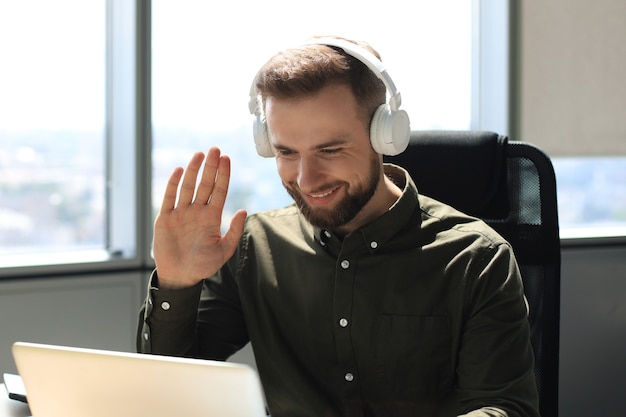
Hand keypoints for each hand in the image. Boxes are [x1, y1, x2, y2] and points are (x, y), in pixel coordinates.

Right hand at [153, 147, 246, 288]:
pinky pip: (169, 198)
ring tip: (200, 155)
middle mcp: (197, 211)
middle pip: (205, 184)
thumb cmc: (202, 266)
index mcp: (211, 217)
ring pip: (188, 187)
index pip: (219, 191)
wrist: (180, 277)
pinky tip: (179, 170)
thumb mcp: (224, 251)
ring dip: (193, 171)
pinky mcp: (165, 218)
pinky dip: (173, 184)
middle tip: (215, 149)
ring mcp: (181, 213)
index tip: (227, 159)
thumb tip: (243, 210)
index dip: (223, 175)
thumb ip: (233, 231)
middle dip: (211, 167)